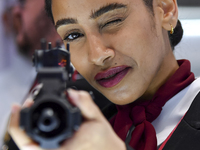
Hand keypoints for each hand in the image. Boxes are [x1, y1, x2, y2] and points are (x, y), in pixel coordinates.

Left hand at [8, 89, 125, 149]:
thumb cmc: (105, 144)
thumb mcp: (98, 121)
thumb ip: (86, 104)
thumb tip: (72, 93)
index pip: (28, 142)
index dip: (19, 124)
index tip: (20, 107)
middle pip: (26, 141)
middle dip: (22, 122)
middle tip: (27, 105)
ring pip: (32, 142)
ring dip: (28, 126)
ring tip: (31, 110)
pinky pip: (40, 143)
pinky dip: (36, 131)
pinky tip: (41, 121)